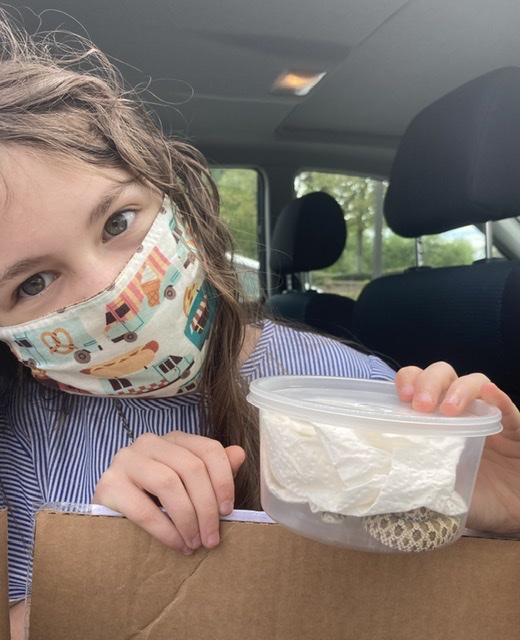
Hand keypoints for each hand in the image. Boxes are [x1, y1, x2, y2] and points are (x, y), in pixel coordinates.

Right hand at [93, 431, 245, 553]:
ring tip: (195, 543)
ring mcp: (126, 460)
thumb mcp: (187, 486)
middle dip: (207, 507)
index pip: (208, 450)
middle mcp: (148, 442)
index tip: (228, 511)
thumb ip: (212, 470)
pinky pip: (144, 508)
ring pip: (169, 484)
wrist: (108, 519)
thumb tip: (239, 454)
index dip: (223, 481)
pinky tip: (176, 544)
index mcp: (173, 439)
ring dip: (188, 519)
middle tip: (212, 538)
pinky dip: (166, 531)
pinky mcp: (108, 485)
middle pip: (191, 468)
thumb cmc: (154, 500)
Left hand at [395, 362, 519, 533]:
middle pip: (442, 375)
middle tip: (422, 406)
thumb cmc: (469, 495)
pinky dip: (497, 397)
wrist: (509, 511)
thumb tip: (382, 477)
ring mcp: (486, 414)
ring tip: (450, 409)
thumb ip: (413, 474)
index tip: (399, 399)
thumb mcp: (434, 486)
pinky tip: (488, 394)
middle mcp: (459, 408)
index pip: (417, 384)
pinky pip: (507, 406)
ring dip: (459, 389)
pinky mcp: (513, 426)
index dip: (406, 382)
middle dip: (428, 382)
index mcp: (434, 417)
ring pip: (473, 381)